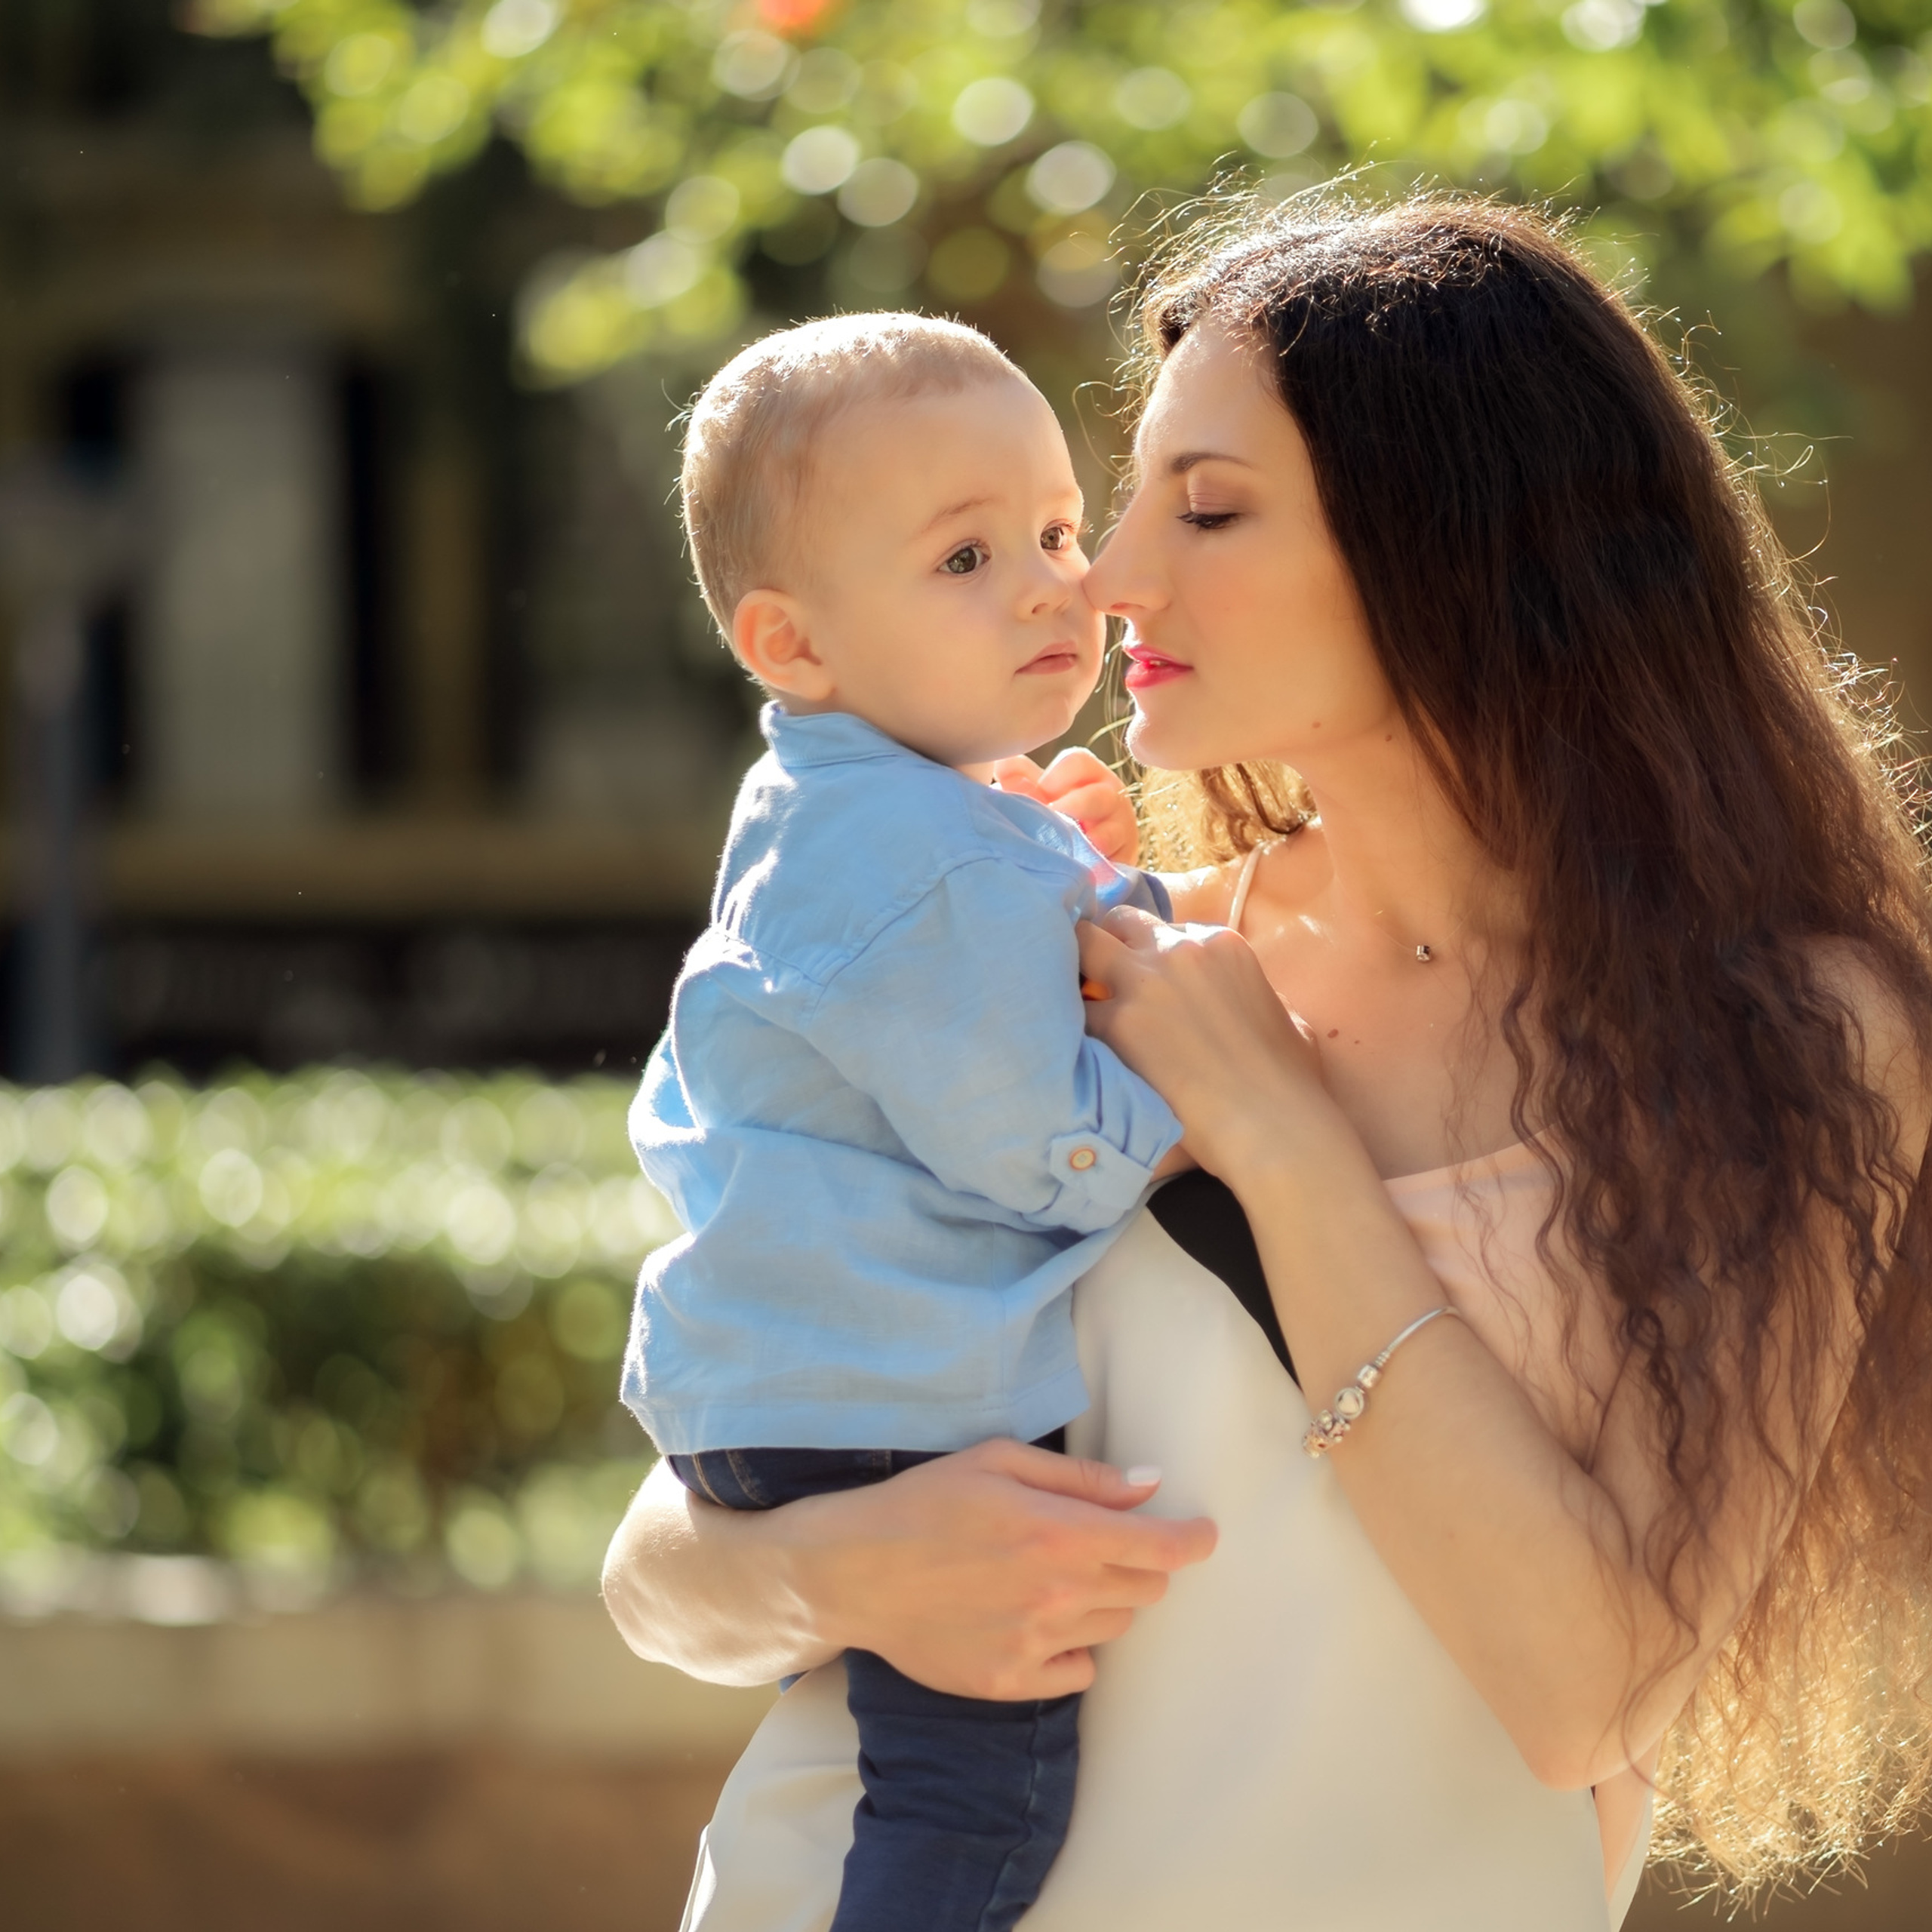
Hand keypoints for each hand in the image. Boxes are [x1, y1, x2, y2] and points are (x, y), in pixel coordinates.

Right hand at [795, 1437, 1214, 1699]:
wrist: (854, 1572)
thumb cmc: (925, 1502)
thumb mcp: (998, 1461)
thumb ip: (1081, 1478)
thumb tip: (1149, 1486)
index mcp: (1061, 1534)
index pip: (1162, 1548)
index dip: (1193, 1539)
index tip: (1203, 1534)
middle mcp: (1059, 1595)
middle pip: (1146, 1590)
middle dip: (1139, 1563)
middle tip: (1101, 1543)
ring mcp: (1037, 1646)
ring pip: (1116, 1628)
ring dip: (1104, 1601)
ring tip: (1057, 1577)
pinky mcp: (1011, 1682)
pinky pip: (1079, 1672)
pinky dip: (1073, 1647)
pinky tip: (1038, 1620)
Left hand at [991, 749, 1140, 866]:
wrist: (1072, 862)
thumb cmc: (1051, 820)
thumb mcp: (1035, 797)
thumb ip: (1020, 780)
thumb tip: (1003, 762)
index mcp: (1088, 775)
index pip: (1079, 762)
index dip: (1058, 775)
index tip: (1041, 791)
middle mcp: (1111, 797)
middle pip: (1099, 795)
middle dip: (1074, 807)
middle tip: (1052, 818)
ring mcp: (1122, 829)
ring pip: (1113, 831)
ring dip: (1089, 839)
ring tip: (1068, 846)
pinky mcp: (1125, 859)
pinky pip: (1117, 861)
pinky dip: (1098, 865)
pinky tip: (1081, 867)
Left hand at [1076, 906, 1333, 1182]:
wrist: (1270, 1123)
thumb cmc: (1289, 1080)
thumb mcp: (1286, 1017)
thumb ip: (1253, 994)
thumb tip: (1243, 1002)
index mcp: (1221, 944)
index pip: (1167, 929)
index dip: (1153, 954)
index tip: (1149, 980)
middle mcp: (1178, 951)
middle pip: (1119, 922)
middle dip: (1109, 945)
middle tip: (1104, 980)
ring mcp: (1144, 983)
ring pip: (1085, 948)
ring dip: (1082, 972)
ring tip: (1083, 1002)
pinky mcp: (1116, 1022)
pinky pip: (1076, 1008)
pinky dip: (1075, 1022)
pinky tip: (1077, 1042)